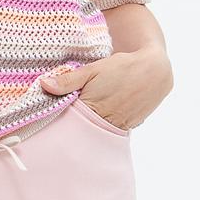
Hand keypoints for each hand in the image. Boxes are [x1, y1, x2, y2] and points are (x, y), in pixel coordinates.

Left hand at [39, 45, 173, 131]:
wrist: (156, 70)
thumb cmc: (123, 68)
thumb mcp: (94, 69)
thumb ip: (68, 80)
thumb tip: (43, 84)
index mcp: (94, 110)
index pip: (70, 124)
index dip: (62, 122)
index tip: (53, 120)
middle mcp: (108, 123)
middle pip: (85, 130)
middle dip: (77, 125)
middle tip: (71, 119)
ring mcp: (121, 127)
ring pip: (100, 131)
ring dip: (94, 125)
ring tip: (92, 113)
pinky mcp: (131, 126)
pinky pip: (113, 129)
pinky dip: (107, 124)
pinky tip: (106, 113)